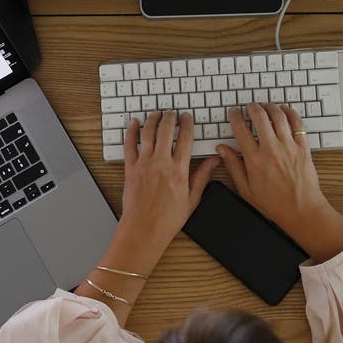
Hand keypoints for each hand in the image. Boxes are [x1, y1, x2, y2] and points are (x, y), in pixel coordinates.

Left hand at [114, 110, 219, 271]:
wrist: (144, 230)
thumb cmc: (167, 219)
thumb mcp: (192, 199)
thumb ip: (202, 176)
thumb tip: (214, 161)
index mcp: (179, 170)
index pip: (186, 139)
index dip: (187, 124)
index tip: (188, 118)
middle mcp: (161, 163)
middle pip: (166, 130)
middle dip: (170, 117)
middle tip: (172, 112)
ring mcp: (144, 165)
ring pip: (148, 133)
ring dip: (153, 120)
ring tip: (157, 114)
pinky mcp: (130, 169)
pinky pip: (129, 145)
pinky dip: (131, 131)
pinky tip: (133, 123)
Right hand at [216, 103, 342, 262]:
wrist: (301, 209)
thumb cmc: (274, 203)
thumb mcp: (246, 189)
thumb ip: (233, 166)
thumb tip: (222, 150)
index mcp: (254, 160)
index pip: (240, 130)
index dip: (235, 117)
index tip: (234, 113)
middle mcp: (271, 150)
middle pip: (260, 117)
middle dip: (252, 107)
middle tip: (249, 106)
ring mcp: (289, 147)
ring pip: (278, 116)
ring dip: (270, 107)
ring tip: (265, 106)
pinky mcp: (303, 147)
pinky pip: (297, 123)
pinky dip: (290, 113)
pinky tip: (284, 111)